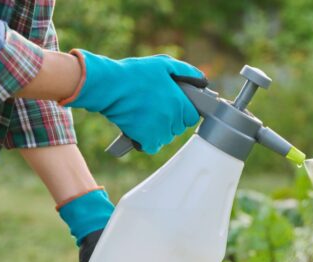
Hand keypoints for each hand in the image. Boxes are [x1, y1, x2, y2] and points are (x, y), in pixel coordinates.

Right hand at [64, 50, 205, 153]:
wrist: (110, 86)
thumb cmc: (135, 74)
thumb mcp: (163, 65)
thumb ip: (186, 71)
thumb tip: (203, 80)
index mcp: (179, 102)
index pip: (192, 117)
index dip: (183, 112)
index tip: (173, 107)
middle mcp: (172, 118)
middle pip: (178, 128)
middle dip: (170, 121)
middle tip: (155, 109)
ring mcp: (160, 130)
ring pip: (166, 137)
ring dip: (158, 131)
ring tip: (145, 117)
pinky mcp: (146, 139)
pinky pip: (152, 146)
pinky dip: (147, 141)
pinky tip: (140, 129)